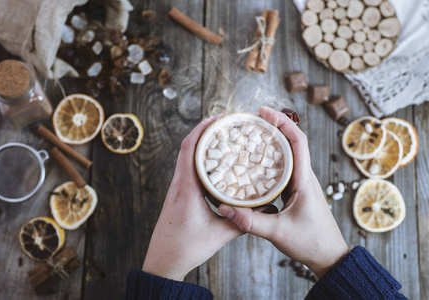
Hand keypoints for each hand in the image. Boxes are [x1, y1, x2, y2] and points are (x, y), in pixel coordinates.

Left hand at [142, 115, 241, 280]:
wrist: (162, 261)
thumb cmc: (186, 248)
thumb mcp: (219, 235)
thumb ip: (243, 222)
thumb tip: (265, 210)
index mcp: (187, 188)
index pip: (190, 148)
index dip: (203, 129)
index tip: (219, 119)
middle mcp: (178, 184)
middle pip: (187, 147)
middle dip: (205, 131)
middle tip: (226, 124)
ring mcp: (176, 189)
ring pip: (185, 157)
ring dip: (201, 144)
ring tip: (222, 139)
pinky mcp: (178, 195)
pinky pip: (187, 169)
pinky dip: (198, 159)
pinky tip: (213, 164)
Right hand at [218, 107, 348, 277]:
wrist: (329, 256)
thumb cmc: (310, 243)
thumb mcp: (277, 232)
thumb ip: (249, 221)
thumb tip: (224, 208)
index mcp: (304, 180)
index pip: (298, 141)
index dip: (283, 123)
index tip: (264, 112)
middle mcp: (304, 177)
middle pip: (292, 142)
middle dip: (273, 127)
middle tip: (251, 121)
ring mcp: (301, 183)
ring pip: (288, 154)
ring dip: (272, 142)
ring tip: (250, 136)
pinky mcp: (296, 191)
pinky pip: (283, 168)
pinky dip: (271, 159)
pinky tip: (255, 162)